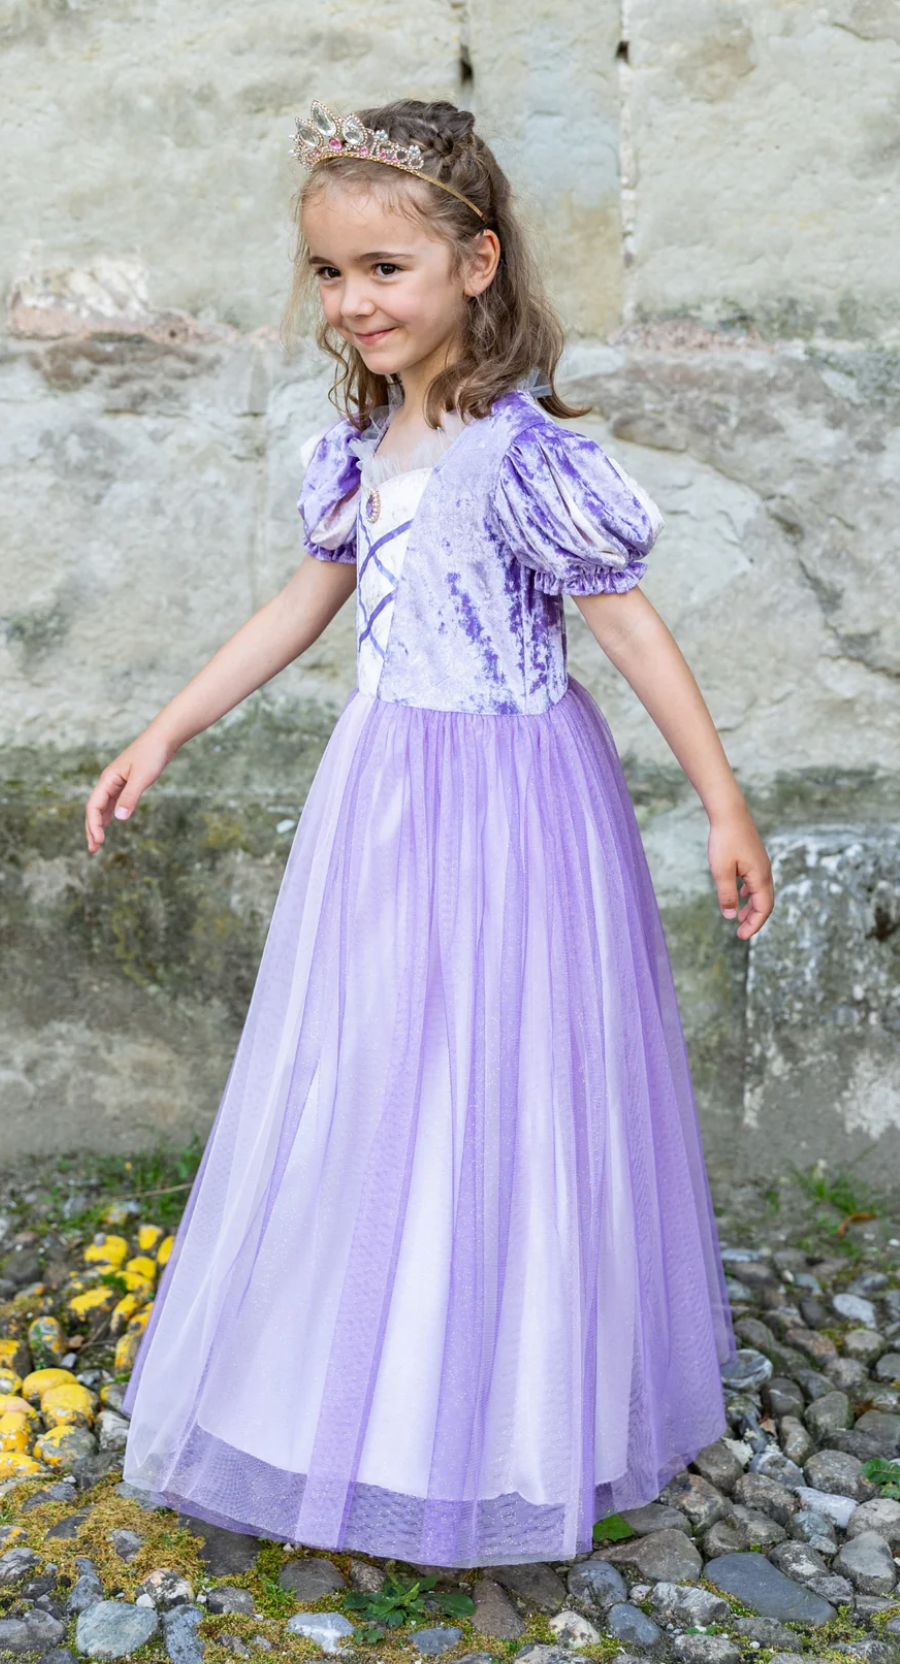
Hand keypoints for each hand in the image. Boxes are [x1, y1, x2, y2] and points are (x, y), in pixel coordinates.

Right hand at [84, 729, 173, 853]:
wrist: (163, 739)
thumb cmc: (152, 755)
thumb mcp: (142, 777)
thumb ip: (130, 797)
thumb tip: (119, 819)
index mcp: (108, 780)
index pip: (94, 807)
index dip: (93, 825)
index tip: (98, 842)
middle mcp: (108, 781)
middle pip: (94, 808)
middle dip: (92, 829)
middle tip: (92, 850)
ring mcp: (117, 782)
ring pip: (103, 806)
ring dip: (99, 824)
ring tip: (97, 842)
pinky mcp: (127, 782)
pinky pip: (113, 801)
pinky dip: (110, 814)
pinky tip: (110, 823)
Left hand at [707, 811, 773, 940]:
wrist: (729, 812)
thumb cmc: (724, 840)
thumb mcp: (721, 871)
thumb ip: (726, 895)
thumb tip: (729, 916)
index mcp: (760, 877)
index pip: (763, 909)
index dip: (754, 925)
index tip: (741, 936)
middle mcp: (765, 871)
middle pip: (765, 902)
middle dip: (754, 919)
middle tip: (741, 932)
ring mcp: (761, 863)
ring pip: (761, 891)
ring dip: (752, 906)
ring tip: (738, 917)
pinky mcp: (754, 857)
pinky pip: (756, 881)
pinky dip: (750, 893)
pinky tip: (740, 894)